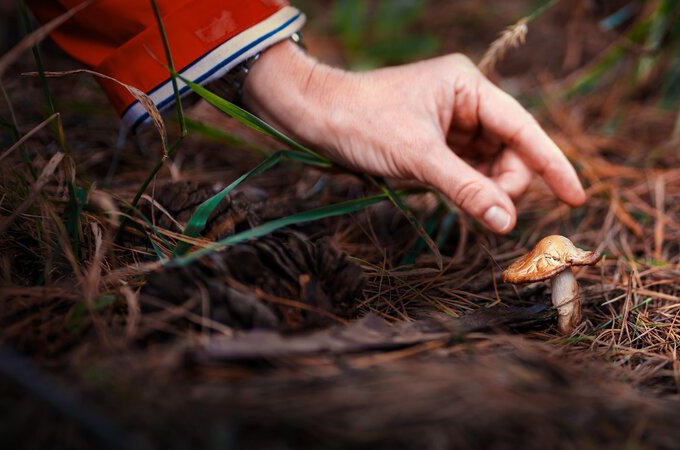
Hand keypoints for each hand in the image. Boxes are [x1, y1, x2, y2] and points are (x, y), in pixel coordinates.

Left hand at [242, 41, 585, 233]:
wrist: (313, 116)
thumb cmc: (362, 123)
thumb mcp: (418, 158)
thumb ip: (466, 189)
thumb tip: (508, 222)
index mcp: (467, 87)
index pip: (523, 129)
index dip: (552, 165)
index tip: (576, 198)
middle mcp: (463, 101)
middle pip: (508, 151)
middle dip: (504, 183)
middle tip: (488, 210)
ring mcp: (448, 123)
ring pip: (486, 165)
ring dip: (482, 189)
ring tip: (457, 200)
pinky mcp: (432, 142)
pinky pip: (462, 170)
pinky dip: (463, 188)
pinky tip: (451, 198)